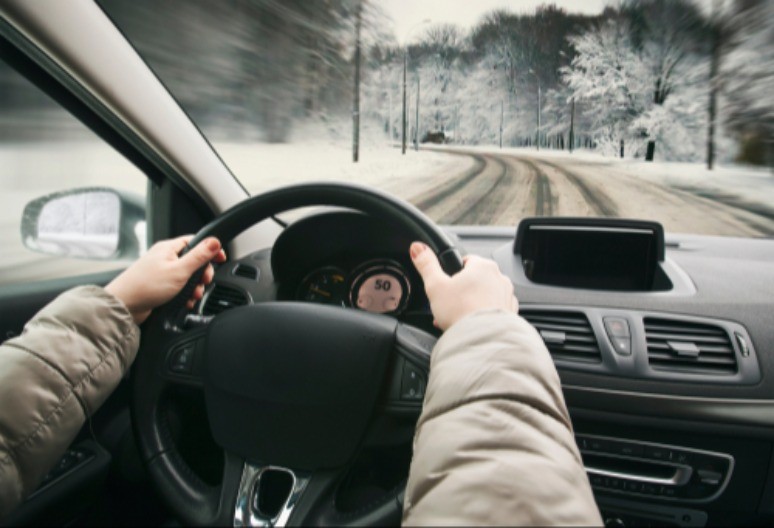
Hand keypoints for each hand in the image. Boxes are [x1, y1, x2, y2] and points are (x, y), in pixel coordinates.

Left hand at [105, 236, 226, 323]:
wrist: (124, 306)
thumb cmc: (146, 286)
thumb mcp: (179, 270)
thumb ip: (199, 256)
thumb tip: (214, 242)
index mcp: (169, 248)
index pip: (196, 242)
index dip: (210, 250)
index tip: (221, 259)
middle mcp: (165, 258)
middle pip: (194, 261)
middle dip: (202, 274)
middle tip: (203, 282)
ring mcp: (162, 272)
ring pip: (188, 276)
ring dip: (194, 287)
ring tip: (192, 295)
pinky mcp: (160, 286)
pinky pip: (179, 287)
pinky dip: (185, 295)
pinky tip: (184, 302)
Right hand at [409, 241, 516, 330]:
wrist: (482, 338)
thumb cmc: (462, 311)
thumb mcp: (435, 285)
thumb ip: (426, 265)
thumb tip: (418, 248)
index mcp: (483, 266)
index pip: (466, 261)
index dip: (452, 273)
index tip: (446, 286)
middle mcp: (499, 278)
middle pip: (475, 280)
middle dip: (461, 292)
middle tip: (448, 305)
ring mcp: (507, 296)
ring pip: (485, 296)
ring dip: (472, 304)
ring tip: (458, 317)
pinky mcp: (510, 313)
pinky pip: (493, 311)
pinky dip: (483, 316)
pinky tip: (471, 324)